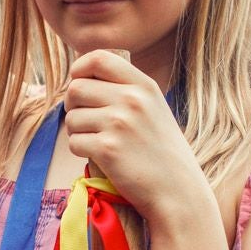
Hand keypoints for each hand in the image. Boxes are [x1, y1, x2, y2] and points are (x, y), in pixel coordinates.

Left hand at [63, 51, 204, 221]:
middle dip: (73, 106)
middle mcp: (132, 100)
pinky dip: (80, 151)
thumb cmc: (162, 153)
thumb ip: (126, 91)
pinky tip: (99, 157)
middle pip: (76, 88)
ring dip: (77, 132)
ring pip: (71, 117)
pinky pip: (74, 142)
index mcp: (144, 86)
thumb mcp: (154, 109)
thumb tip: (81, 78)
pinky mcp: (108, 149)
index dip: (79, 69)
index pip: (98, 58)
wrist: (179, 191)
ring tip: (97, 142)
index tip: (79, 84)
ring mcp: (119, 124)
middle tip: (85, 122)